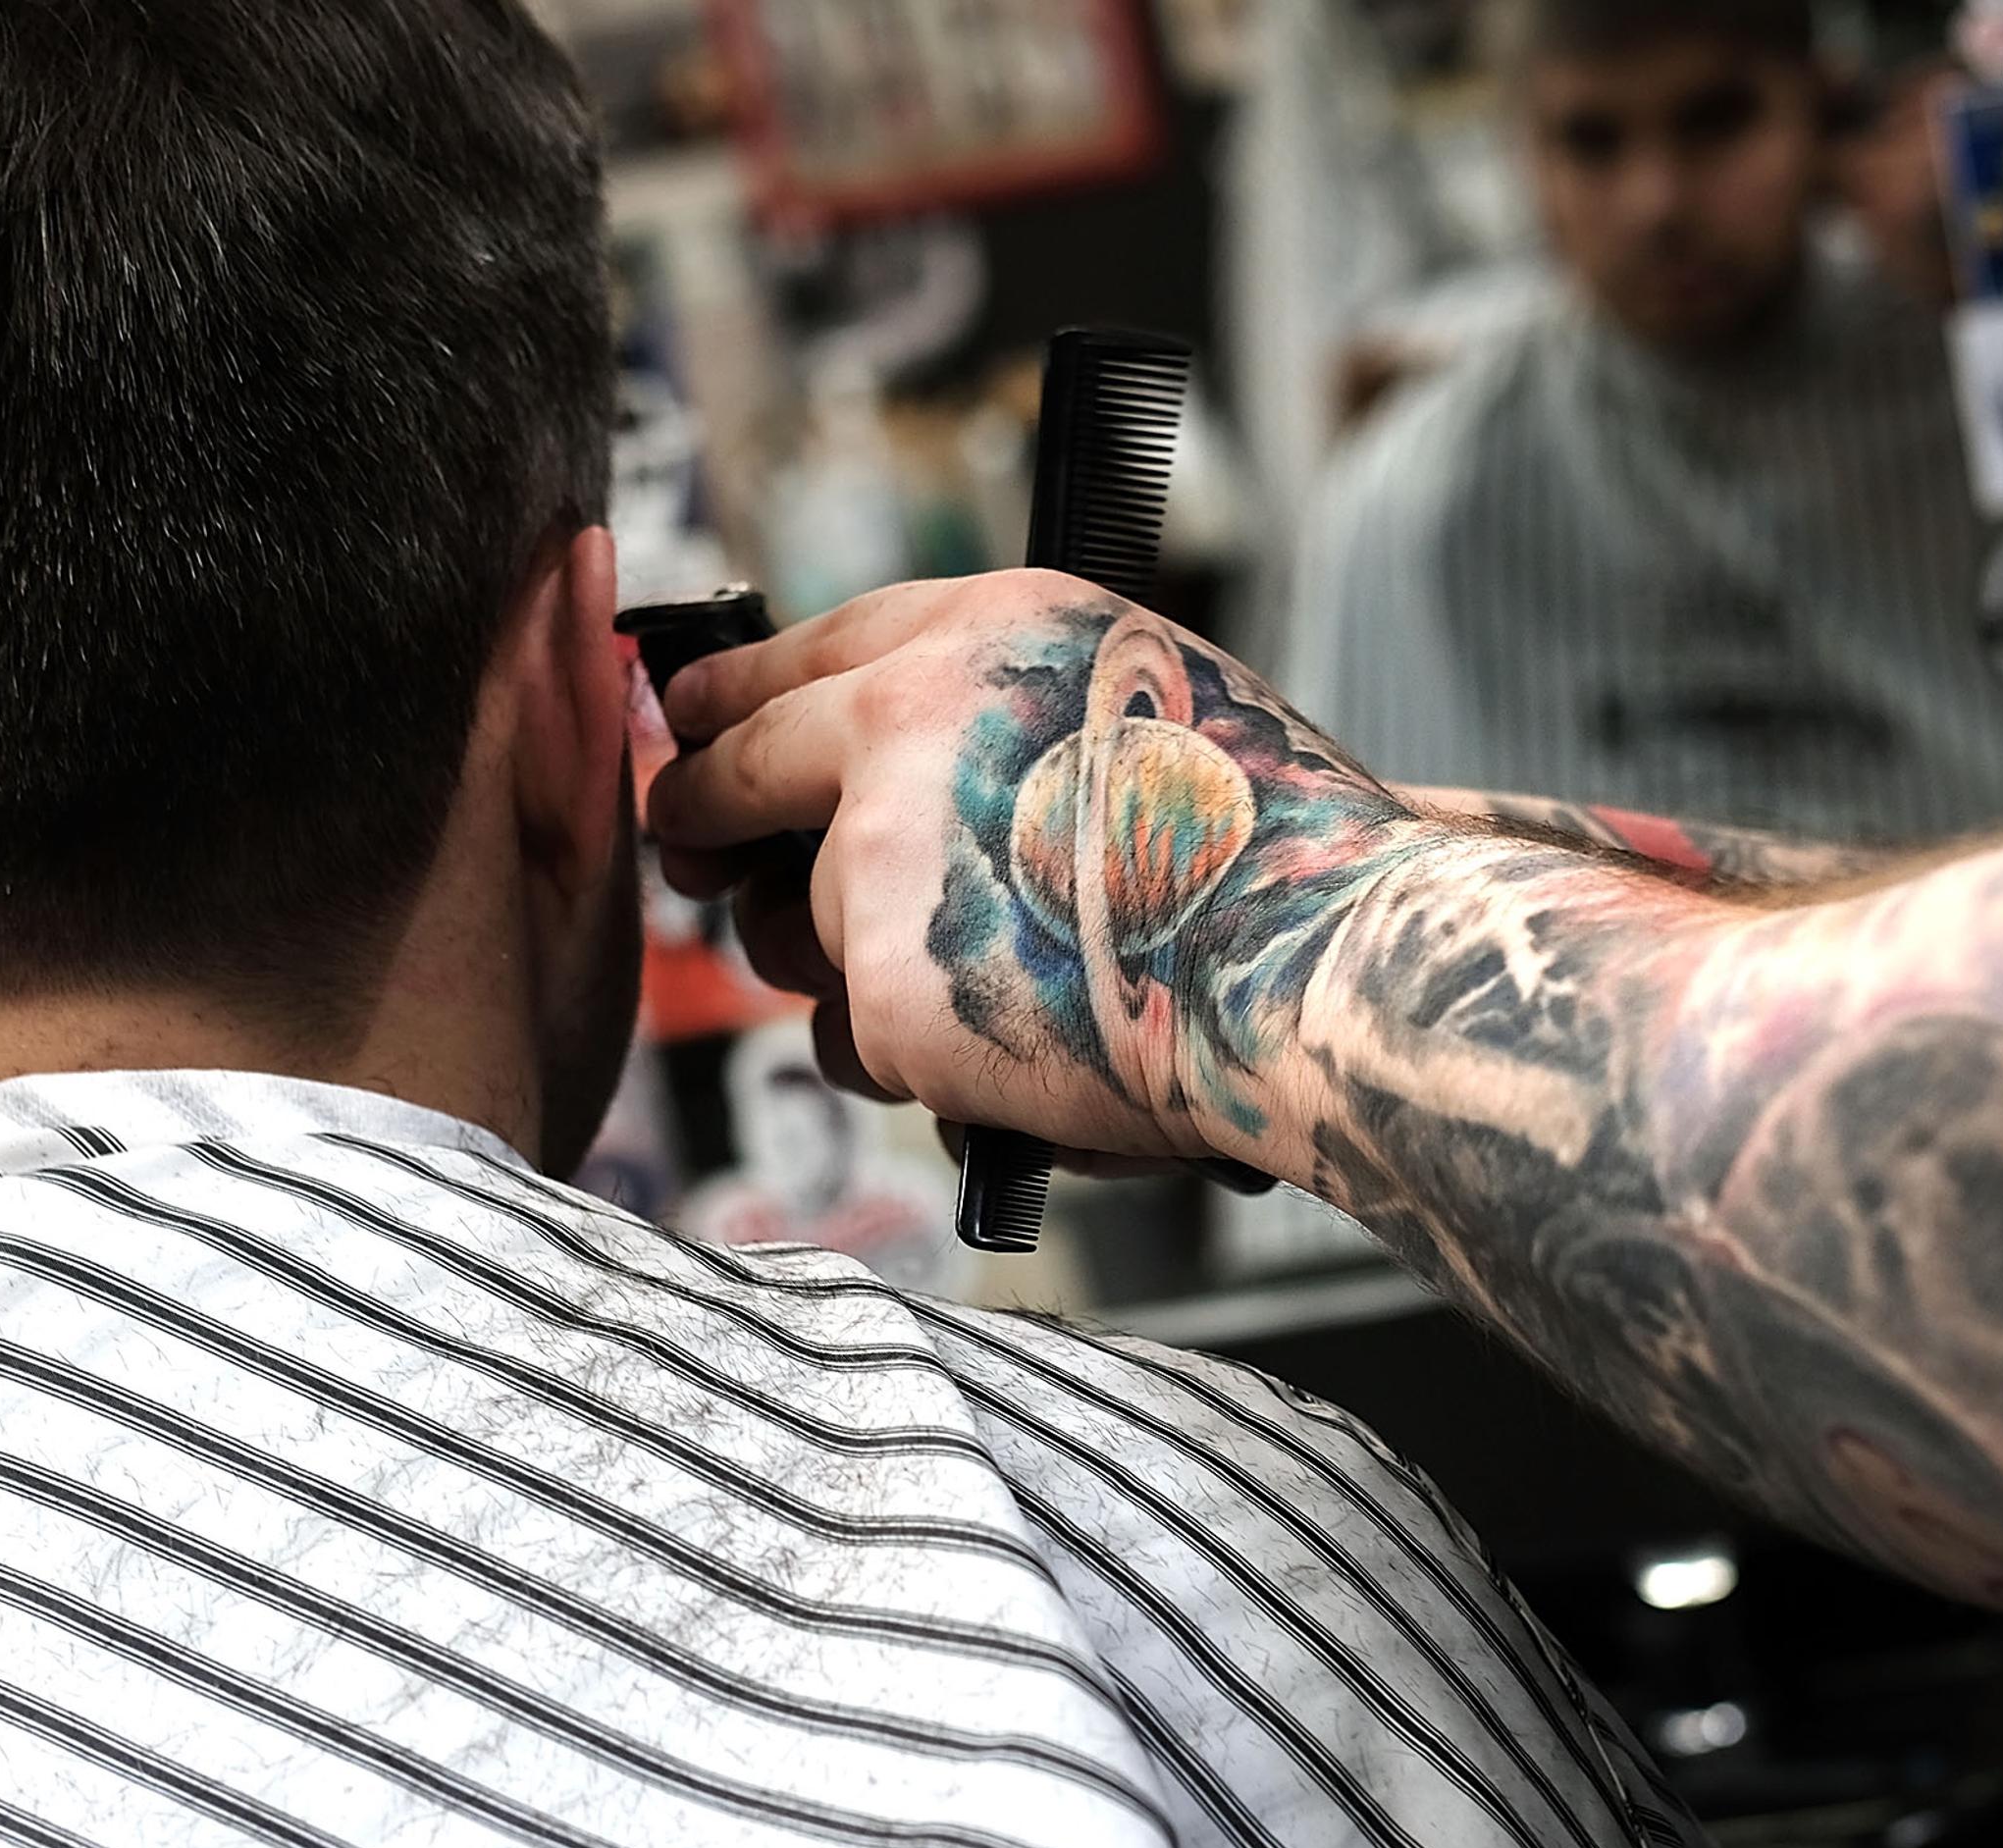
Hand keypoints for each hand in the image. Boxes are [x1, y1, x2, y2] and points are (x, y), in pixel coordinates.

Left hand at [651, 570, 1438, 1167]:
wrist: (1315, 964)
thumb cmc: (1273, 850)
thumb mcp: (1147, 697)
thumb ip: (1011, 712)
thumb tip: (896, 761)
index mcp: (986, 633)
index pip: (802, 650)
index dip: (731, 695)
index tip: (688, 718)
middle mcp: (912, 722)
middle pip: (739, 775)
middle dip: (699, 815)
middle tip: (691, 845)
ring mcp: (883, 857)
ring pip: (794, 928)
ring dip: (846, 962)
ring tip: (978, 981)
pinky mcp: (887, 987)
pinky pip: (856, 1039)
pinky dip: (916, 1059)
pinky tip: (1009, 1050)